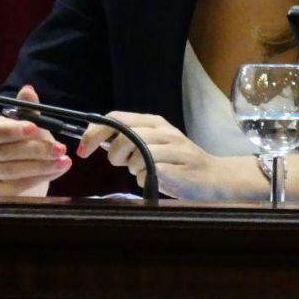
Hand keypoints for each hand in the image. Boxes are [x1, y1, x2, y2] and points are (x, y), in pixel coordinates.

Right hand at [0, 84, 71, 195]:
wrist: (22, 173)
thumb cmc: (24, 143)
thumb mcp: (29, 124)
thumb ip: (28, 109)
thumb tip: (28, 89)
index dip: (12, 129)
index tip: (34, 128)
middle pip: (5, 152)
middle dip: (36, 150)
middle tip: (61, 148)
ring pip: (12, 170)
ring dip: (42, 166)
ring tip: (64, 161)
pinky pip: (15, 187)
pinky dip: (39, 179)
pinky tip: (56, 172)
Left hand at [78, 112, 226, 199]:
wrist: (215, 177)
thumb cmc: (179, 163)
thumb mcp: (154, 144)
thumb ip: (131, 139)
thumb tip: (98, 138)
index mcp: (155, 122)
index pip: (117, 118)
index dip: (95, 132)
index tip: (83, 149)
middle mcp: (164, 131)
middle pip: (124, 136)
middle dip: (114, 154)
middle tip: (121, 164)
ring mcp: (173, 149)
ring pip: (136, 154)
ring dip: (132, 167)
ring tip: (144, 171)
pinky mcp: (177, 168)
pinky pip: (147, 173)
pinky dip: (145, 179)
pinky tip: (156, 179)